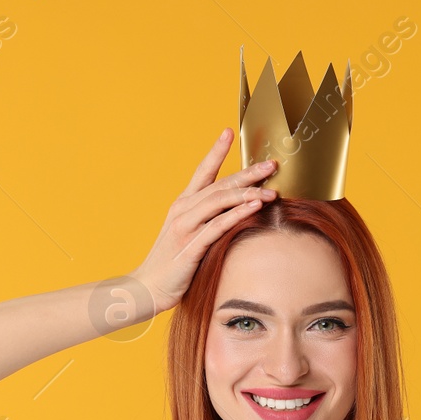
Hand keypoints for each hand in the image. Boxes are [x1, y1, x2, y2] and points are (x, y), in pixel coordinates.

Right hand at [130, 127, 278, 313]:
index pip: (202, 171)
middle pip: (219, 184)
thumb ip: (207, 221)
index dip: (216, 151)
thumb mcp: (188, 235)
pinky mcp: (190, 247)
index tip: (228, 132)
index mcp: (183, 204)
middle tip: (271, 164)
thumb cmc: (172, 264)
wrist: (148, 287)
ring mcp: (185, 227)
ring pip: (219, 201)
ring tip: (271, 189)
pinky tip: (254, 207)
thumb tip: (233, 212)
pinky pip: (217, 226)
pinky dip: (237, 215)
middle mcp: (183, 210)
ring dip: (247, 193)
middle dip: (247, 173)